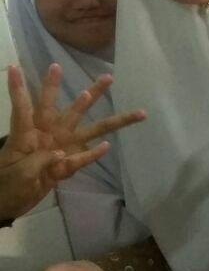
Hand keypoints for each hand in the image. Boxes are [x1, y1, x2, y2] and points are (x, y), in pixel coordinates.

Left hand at [0, 65, 145, 219]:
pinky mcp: (65, 167)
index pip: (23, 108)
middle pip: (70, 110)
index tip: (14, 67)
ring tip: (133, 111)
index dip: (19, 88)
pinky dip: (92, 155)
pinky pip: (82, 160)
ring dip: (110, 121)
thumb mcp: (18, 172)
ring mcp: (60, 150)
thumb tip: (64, 153)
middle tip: (108, 77)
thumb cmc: (5, 185)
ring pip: (88, 131)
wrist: (8, 204)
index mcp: (26, 133)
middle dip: (89, 94)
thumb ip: (39, 160)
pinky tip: (106, 147)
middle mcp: (48, 135)